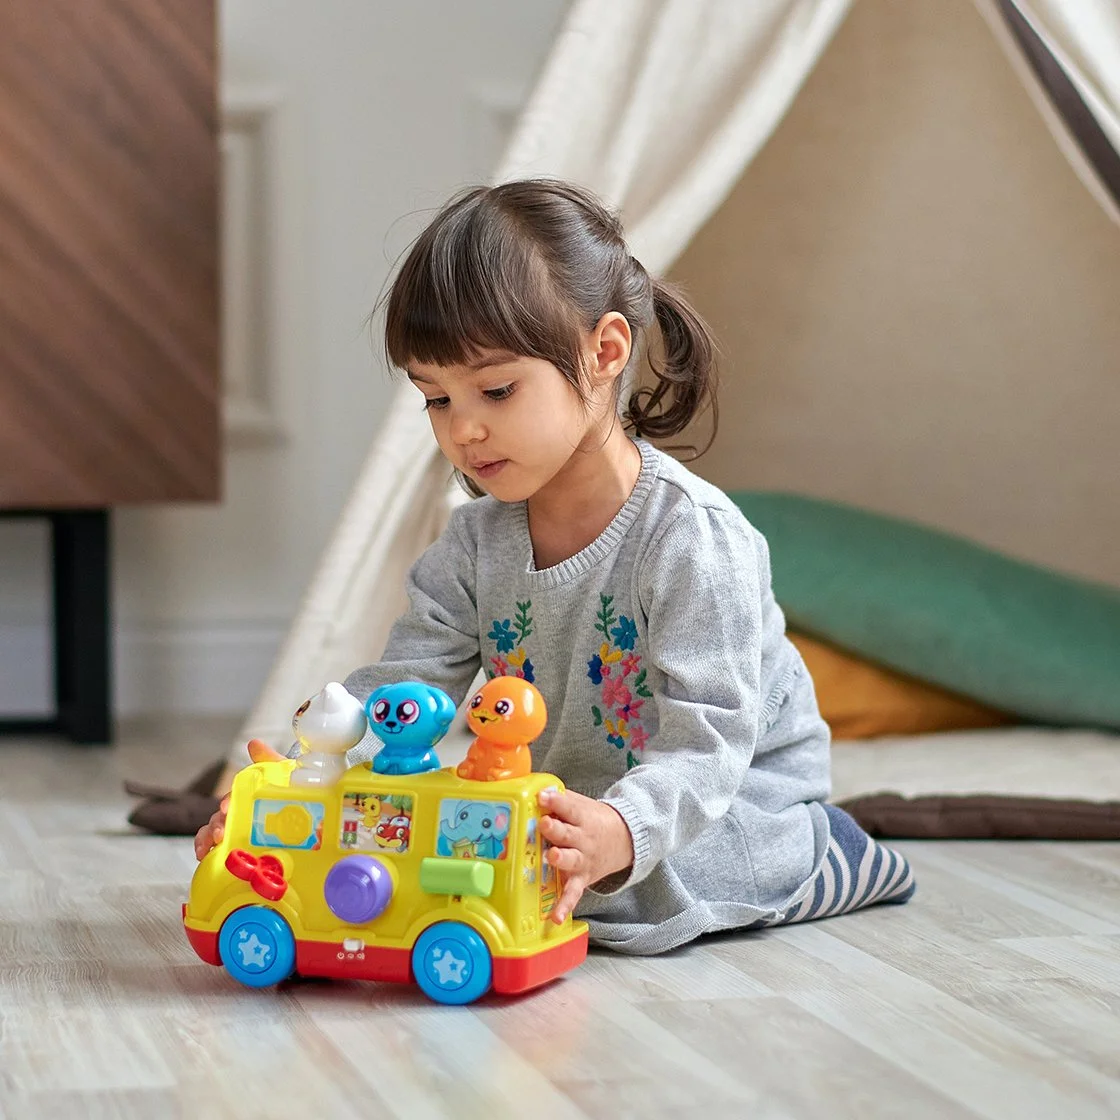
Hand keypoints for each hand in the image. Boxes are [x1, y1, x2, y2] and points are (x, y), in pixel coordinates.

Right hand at [193, 739, 283, 860]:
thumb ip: (268, 760)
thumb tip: (254, 743)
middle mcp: (239, 813)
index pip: (232, 798)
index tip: (225, 808)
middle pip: (220, 818)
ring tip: (206, 850)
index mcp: (247, 797)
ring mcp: (238, 831)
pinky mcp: (241, 848)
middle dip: (215, 825)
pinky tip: (204, 858)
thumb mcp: (282, 775)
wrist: (309, 813)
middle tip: (219, 834)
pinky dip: (208, 852)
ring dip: (207, 839)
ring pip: (215, 833)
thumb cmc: (290, 791)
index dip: (228, 802)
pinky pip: (220, 851)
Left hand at [537, 788, 633, 923]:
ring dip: (561, 860)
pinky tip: (555, 917)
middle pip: (568, 834)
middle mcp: (583, 840)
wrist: (624, 839)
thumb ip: (560, 799)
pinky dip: (565, 906)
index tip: (543, 797)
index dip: (556, 801)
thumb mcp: (581, 805)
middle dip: (555, 829)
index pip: (569, 808)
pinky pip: (573, 894)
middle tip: (544, 824)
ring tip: (552, 858)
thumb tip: (534, 790)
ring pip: (571, 860)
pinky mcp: (582, 879)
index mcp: (582, 818)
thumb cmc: (593, 820)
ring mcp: (583, 860)